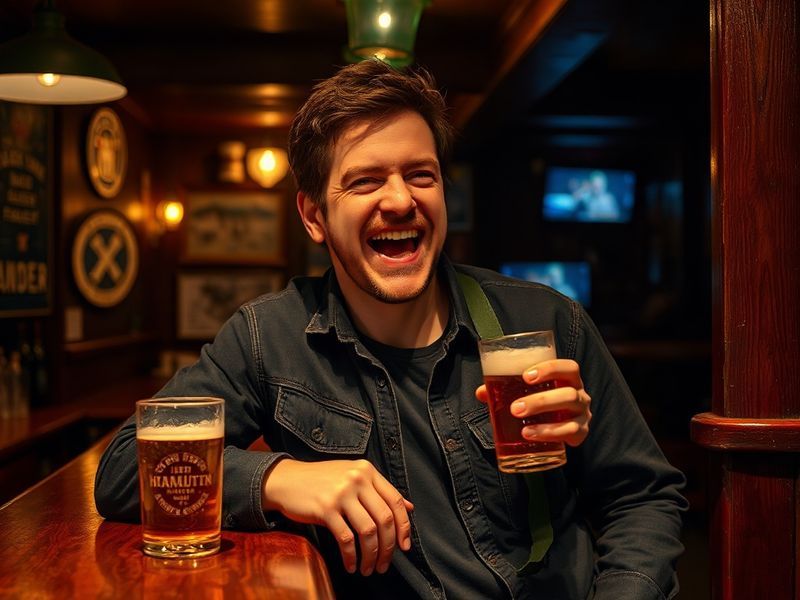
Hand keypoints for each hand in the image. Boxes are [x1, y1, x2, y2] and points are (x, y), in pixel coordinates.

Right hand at [262, 458, 413, 575]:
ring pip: (368, 531)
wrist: (286, 479)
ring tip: (368, 569)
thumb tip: (409, 507)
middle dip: (388, 547)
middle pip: (385, 519)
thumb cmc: (321, 481)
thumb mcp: (353, 477)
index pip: (395, 500)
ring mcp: (341, 493)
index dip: (404, 527)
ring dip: (371, 555)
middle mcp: (357, 479)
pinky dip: (351, 556)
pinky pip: (346, 538)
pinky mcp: (325, 508)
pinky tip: (351, 565)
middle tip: (384, 564)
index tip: (404, 546)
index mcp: (367, 471)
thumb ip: (379, 491)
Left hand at [476, 358, 591, 446]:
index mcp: (568, 378)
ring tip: (523, 430)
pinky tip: (533, 436)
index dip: (550, 369)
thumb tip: (481, 392)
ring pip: (569, 416)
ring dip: (545, 422)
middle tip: (515, 408)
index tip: (526, 376)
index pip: (569, 367)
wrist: (559, 427)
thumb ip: (504, 389)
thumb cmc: (540, 402)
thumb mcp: (525, 392)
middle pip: (568, 393)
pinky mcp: (581, 433)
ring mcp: (583, 414)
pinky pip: (570, 433)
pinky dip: (550, 434)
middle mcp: (580, 394)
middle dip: (540, 401)